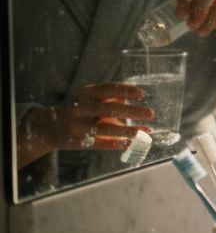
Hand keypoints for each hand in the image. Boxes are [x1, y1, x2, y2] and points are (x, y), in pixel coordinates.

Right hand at [24, 83, 153, 153]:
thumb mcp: (87, 97)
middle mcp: (81, 109)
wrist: (47, 127)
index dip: (126, 91)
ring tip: (145, 131)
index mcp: (85, 94)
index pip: (108, 89)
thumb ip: (107, 96)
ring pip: (108, 129)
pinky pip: (101, 143)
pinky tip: (131, 142)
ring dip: (129, 131)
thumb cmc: (75, 109)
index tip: (141, 94)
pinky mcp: (79, 142)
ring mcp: (79, 126)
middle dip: (133, 112)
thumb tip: (128, 98)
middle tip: (151, 113)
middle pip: (111, 109)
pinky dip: (117, 143)